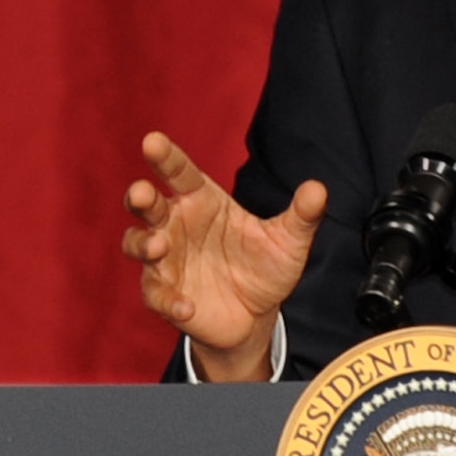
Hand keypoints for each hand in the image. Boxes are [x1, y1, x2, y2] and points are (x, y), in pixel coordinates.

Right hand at [122, 132, 325, 380]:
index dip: (165, 156)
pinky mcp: (165, 294)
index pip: (179, 172)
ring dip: (142, 243)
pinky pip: (155, 294)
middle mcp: (177, 224)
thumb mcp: (288, 240)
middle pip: (146, 204)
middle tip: (143, 193)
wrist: (258, 314)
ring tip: (158, 246)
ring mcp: (166, 259)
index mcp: (202, 201)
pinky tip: (186, 307)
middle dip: (139, 196)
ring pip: (136, 243)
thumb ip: (302, 215)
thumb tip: (319, 189)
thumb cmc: (265, 266)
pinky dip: (167, 300)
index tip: (152, 141)